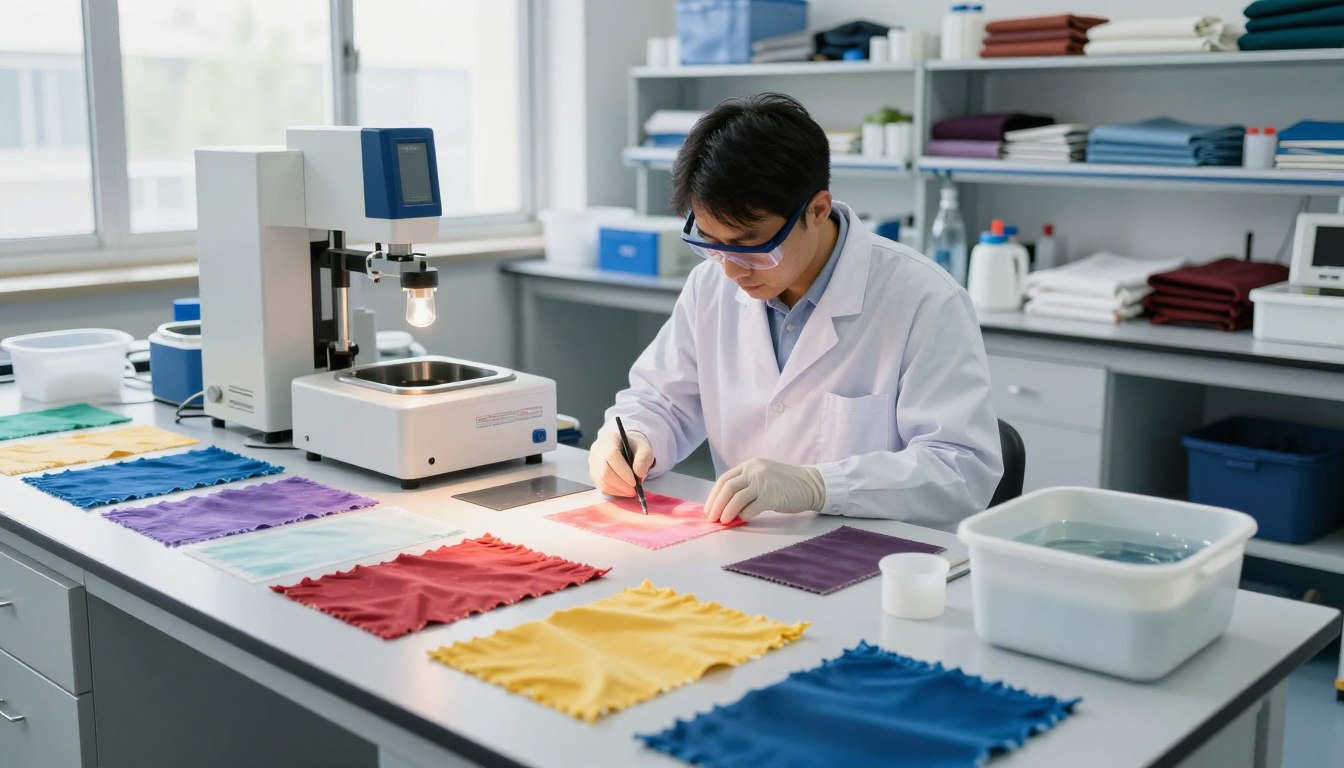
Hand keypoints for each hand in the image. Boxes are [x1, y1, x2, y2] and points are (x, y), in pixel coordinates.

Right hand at [588, 427, 653, 496]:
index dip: (623, 472)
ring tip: (631, 492)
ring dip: (617, 490)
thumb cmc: (634, 447)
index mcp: (609, 440)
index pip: (612, 456)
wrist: (625, 447)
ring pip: (602, 481)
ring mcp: (593, 462)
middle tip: (634, 491)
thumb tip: (639, 475)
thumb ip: (643, 460)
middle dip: (620, 484)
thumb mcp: (644, 449)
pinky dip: (613, 491)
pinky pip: (601, 485)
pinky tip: (624, 491)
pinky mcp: (593, 473)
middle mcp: (597, 450)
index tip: (635, 483)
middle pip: (604, 471)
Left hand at [705, 458, 824, 523]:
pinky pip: (751, 508)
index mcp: (750, 465)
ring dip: (727, 512)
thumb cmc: (786, 484)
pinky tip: (744, 519)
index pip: (724, 479)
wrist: (811, 484)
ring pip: (736, 498)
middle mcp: (755, 471)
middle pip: (728, 488)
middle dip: (716, 505)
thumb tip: (725, 504)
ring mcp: (763, 482)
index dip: (714, 495)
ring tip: (724, 521)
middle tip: (712, 518)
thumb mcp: (763, 476)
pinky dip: (744, 515)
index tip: (709, 508)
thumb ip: (746, 484)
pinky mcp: (772, 496)